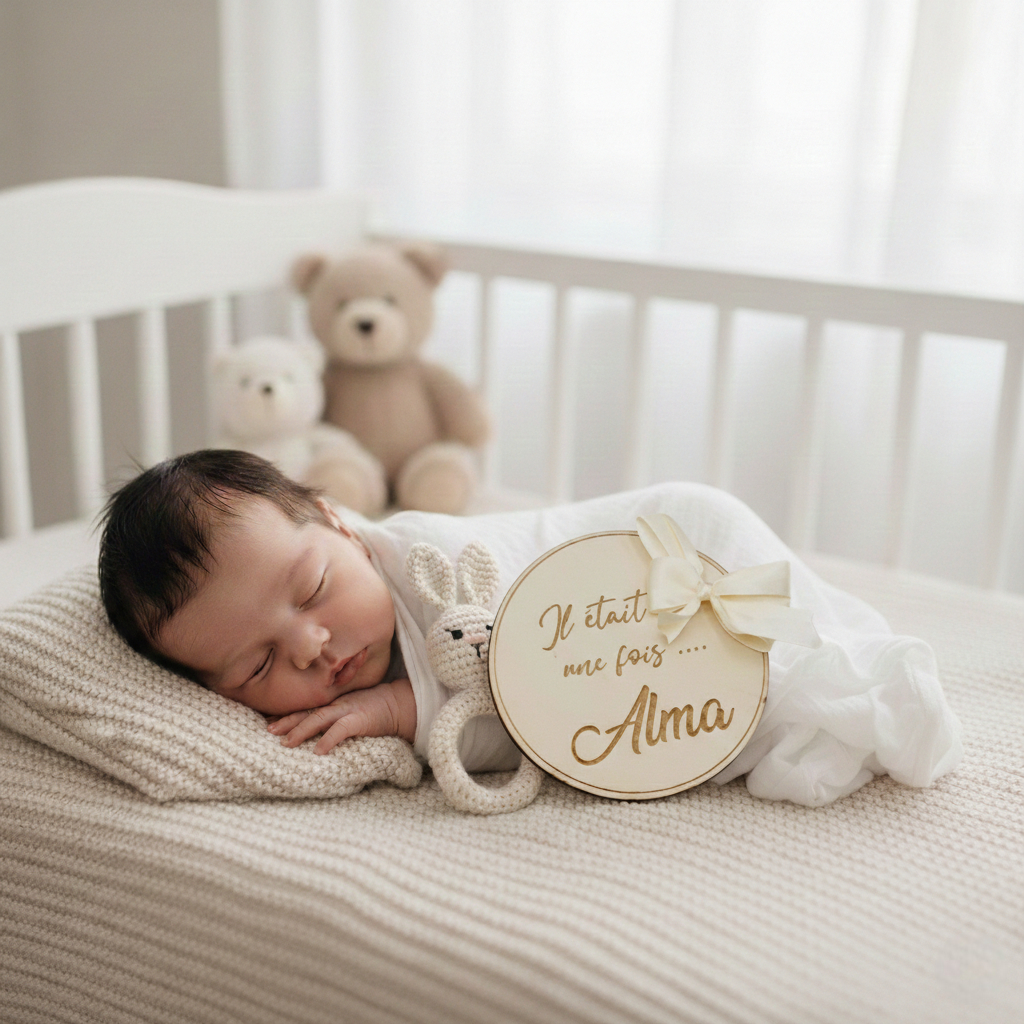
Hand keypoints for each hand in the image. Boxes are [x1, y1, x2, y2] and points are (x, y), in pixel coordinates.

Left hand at [267, 678, 416, 754]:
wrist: (399, 704)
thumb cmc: (376, 709)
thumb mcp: (352, 709)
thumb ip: (336, 716)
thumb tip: (317, 733)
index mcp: (334, 704)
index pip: (306, 709)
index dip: (288, 716)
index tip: (270, 723)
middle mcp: (337, 705)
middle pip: (307, 712)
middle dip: (287, 721)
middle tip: (269, 731)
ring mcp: (347, 711)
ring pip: (319, 719)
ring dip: (301, 731)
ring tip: (286, 743)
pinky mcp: (360, 720)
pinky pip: (340, 730)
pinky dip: (328, 740)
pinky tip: (318, 751)